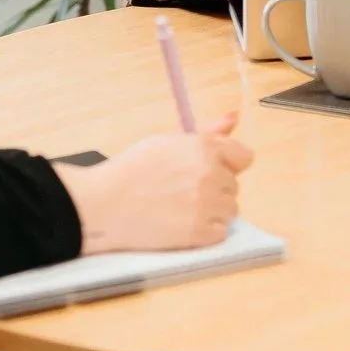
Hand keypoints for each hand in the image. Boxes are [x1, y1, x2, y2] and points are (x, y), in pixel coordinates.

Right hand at [54, 114, 251, 253]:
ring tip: (183, 207)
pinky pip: (221, 232)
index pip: (244, 157)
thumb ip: (208, 132)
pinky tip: (183, 223)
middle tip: (184, 189)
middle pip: (234, 184)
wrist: (105, 204)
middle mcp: (211, 174)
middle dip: (215, 187)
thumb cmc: (132, 169)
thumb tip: (235, 116)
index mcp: (205, 147)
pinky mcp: (199, 233)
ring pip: (230, 209)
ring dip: (213, 210)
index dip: (228, 163)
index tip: (212, 169)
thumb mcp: (169, 141)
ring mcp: (206, 205)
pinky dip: (207, 231)